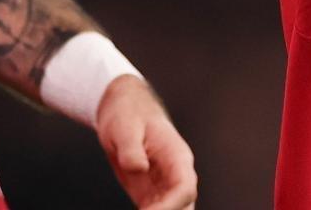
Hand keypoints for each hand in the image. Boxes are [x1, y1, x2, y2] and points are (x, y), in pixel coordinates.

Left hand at [96, 76, 197, 209]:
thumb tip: (138, 168)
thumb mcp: (125, 127)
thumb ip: (131, 149)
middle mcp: (176, 174)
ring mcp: (165, 185)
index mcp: (177, 156)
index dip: (170, 206)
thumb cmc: (128, 114)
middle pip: (185, 206)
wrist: (125, 110)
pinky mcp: (151, 194)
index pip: (184, 188)